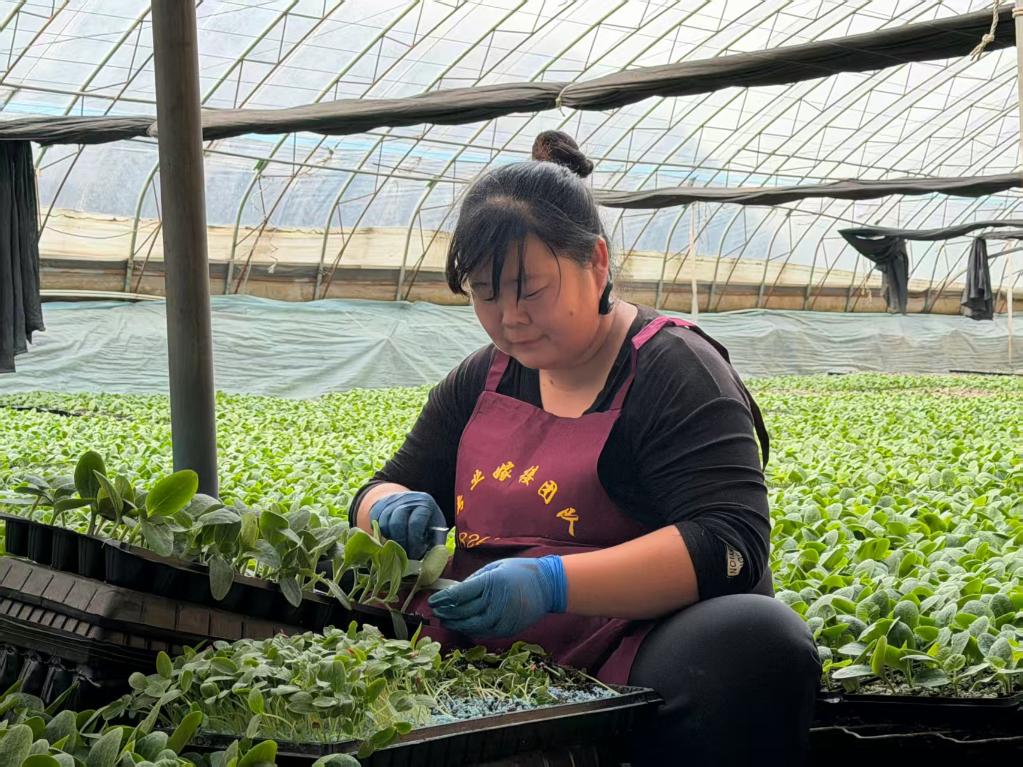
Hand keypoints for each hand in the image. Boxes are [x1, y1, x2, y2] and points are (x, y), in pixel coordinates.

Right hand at [368, 491, 445, 559]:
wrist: (412, 503)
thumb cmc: (427, 521)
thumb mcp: (437, 528)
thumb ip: (436, 544)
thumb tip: (432, 563)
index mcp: (424, 503)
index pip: (415, 523)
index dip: (414, 542)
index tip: (416, 554)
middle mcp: (407, 499)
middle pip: (396, 523)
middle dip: (400, 544)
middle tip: (404, 555)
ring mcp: (391, 500)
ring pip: (384, 523)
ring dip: (390, 540)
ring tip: (398, 548)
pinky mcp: (379, 505)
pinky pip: (375, 522)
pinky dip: (381, 534)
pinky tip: (391, 538)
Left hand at [428, 556, 566, 637]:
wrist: (548, 586)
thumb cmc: (520, 572)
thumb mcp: (495, 567)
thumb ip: (475, 580)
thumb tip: (456, 592)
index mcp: (490, 582)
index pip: (459, 594)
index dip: (442, 599)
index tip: (432, 601)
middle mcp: (495, 601)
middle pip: (463, 612)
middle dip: (446, 613)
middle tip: (436, 612)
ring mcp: (503, 617)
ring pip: (472, 626)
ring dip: (456, 625)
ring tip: (446, 621)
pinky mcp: (508, 629)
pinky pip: (485, 633)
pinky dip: (471, 630)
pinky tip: (463, 626)